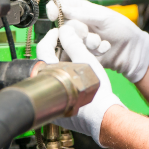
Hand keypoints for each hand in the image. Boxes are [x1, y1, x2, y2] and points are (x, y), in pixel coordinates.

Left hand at [36, 20, 124, 145]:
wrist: (105, 118)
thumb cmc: (97, 94)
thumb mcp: (87, 63)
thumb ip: (74, 45)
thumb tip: (65, 31)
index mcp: (50, 76)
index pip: (43, 49)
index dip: (51, 37)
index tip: (58, 32)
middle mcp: (48, 90)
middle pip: (48, 63)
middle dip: (59, 50)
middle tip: (69, 42)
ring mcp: (53, 101)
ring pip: (55, 75)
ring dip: (63, 63)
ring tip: (77, 56)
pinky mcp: (61, 108)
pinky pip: (60, 88)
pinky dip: (67, 77)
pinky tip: (78, 73)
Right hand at [46, 0, 148, 82]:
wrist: (131, 51)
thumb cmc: (121, 29)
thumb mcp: (105, 17)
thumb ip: (83, 13)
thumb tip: (63, 8)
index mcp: (81, 10)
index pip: (60, 6)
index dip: (54, 9)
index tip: (54, 14)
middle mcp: (77, 24)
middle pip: (63, 25)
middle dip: (78, 29)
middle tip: (88, 32)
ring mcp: (78, 40)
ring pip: (70, 41)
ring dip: (87, 42)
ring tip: (100, 42)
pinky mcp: (80, 54)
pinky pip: (77, 53)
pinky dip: (91, 52)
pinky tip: (102, 49)